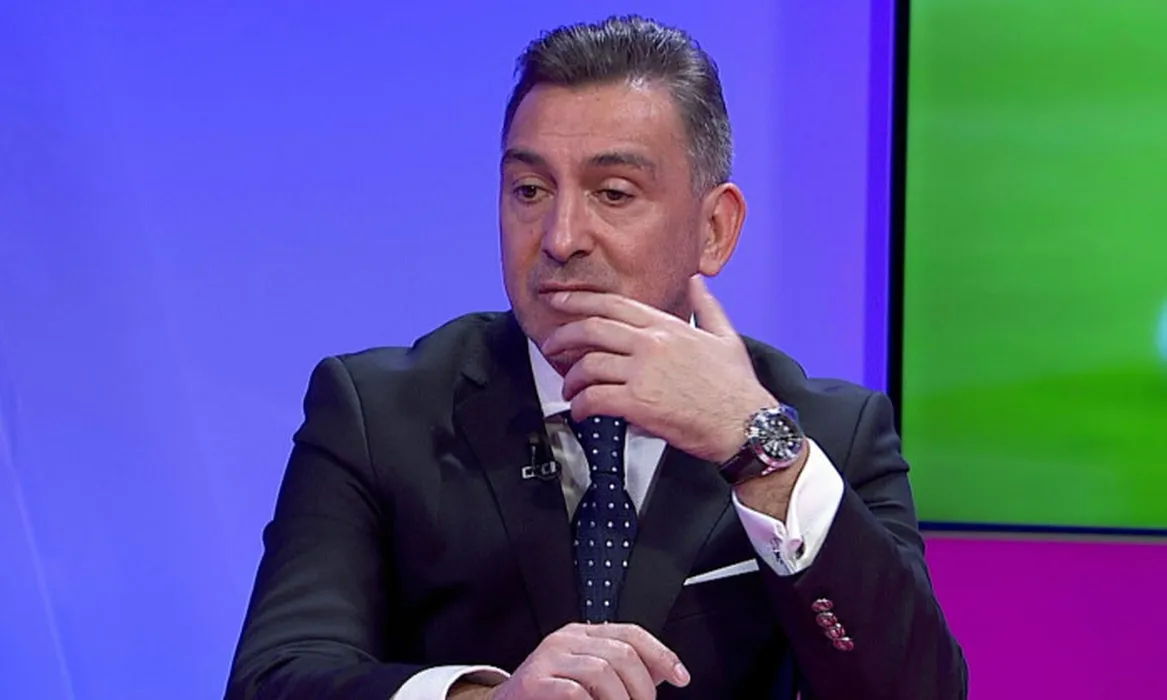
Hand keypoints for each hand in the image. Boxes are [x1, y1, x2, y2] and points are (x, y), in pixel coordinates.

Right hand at [488, 622, 688, 699]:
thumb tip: (667, 671)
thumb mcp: (589, 677)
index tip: (681, 677)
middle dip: (642, 687)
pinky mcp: (533, 682)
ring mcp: (547, 658)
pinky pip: (574, 692)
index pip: (631, 632)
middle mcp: (565, 639)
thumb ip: (624, 672)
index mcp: (582, 634)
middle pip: (621, 652)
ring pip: (602, 670)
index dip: (661, 654)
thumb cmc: (551, 694)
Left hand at [541, 275, 776, 462]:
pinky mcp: (639, 403)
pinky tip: (580, 412)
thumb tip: (697, 282)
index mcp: (668, 326)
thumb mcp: (725, 337)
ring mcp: (644, 373)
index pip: (613, 304)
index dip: (579, 301)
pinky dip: (580, 406)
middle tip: (550, 346)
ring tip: (569, 389)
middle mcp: (652, 343)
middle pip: (592, 329)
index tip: (560, 302)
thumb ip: (707, 307)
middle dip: (562, 336)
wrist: (747, 426)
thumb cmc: (737, 388)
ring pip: (588, 366)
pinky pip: (594, 399)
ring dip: (571, 379)